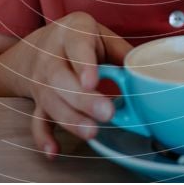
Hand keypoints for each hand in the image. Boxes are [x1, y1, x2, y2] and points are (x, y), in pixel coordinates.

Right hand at [10, 11, 131, 158]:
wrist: (41, 46)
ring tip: (92, 132)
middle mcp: (51, 56)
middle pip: (60, 78)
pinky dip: (44, 138)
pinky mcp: (38, 101)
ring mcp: (41, 80)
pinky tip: (55, 151)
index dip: (84, 64)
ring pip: (51, 101)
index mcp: (72, 33)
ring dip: (70, 120)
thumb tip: (146, 74)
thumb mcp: (101, 35)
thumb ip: (121, 52)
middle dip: (83, 99)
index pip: (77, 46)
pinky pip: (37, 120)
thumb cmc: (80, 39)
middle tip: (107, 113)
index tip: (93, 82)